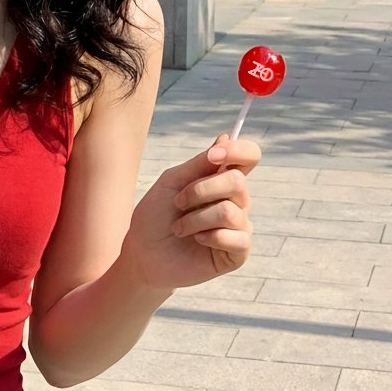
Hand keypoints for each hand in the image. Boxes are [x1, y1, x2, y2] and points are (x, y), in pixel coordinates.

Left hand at [124, 134, 260, 291]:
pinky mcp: (237, 253)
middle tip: (178, 202)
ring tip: (179, 228)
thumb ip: (200, 163)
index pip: (248, 157)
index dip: (238, 151)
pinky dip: (208, 237)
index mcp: (221, 179)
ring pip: (230, 211)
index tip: (215, 156)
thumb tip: (226, 137)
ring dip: (195, 218)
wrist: (143, 252)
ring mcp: (239, 227)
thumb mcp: (173, 182)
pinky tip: (196, 241)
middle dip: (200, 190)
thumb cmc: (156, 215)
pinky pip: (236, 238)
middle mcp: (236, 201)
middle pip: (237, 181)